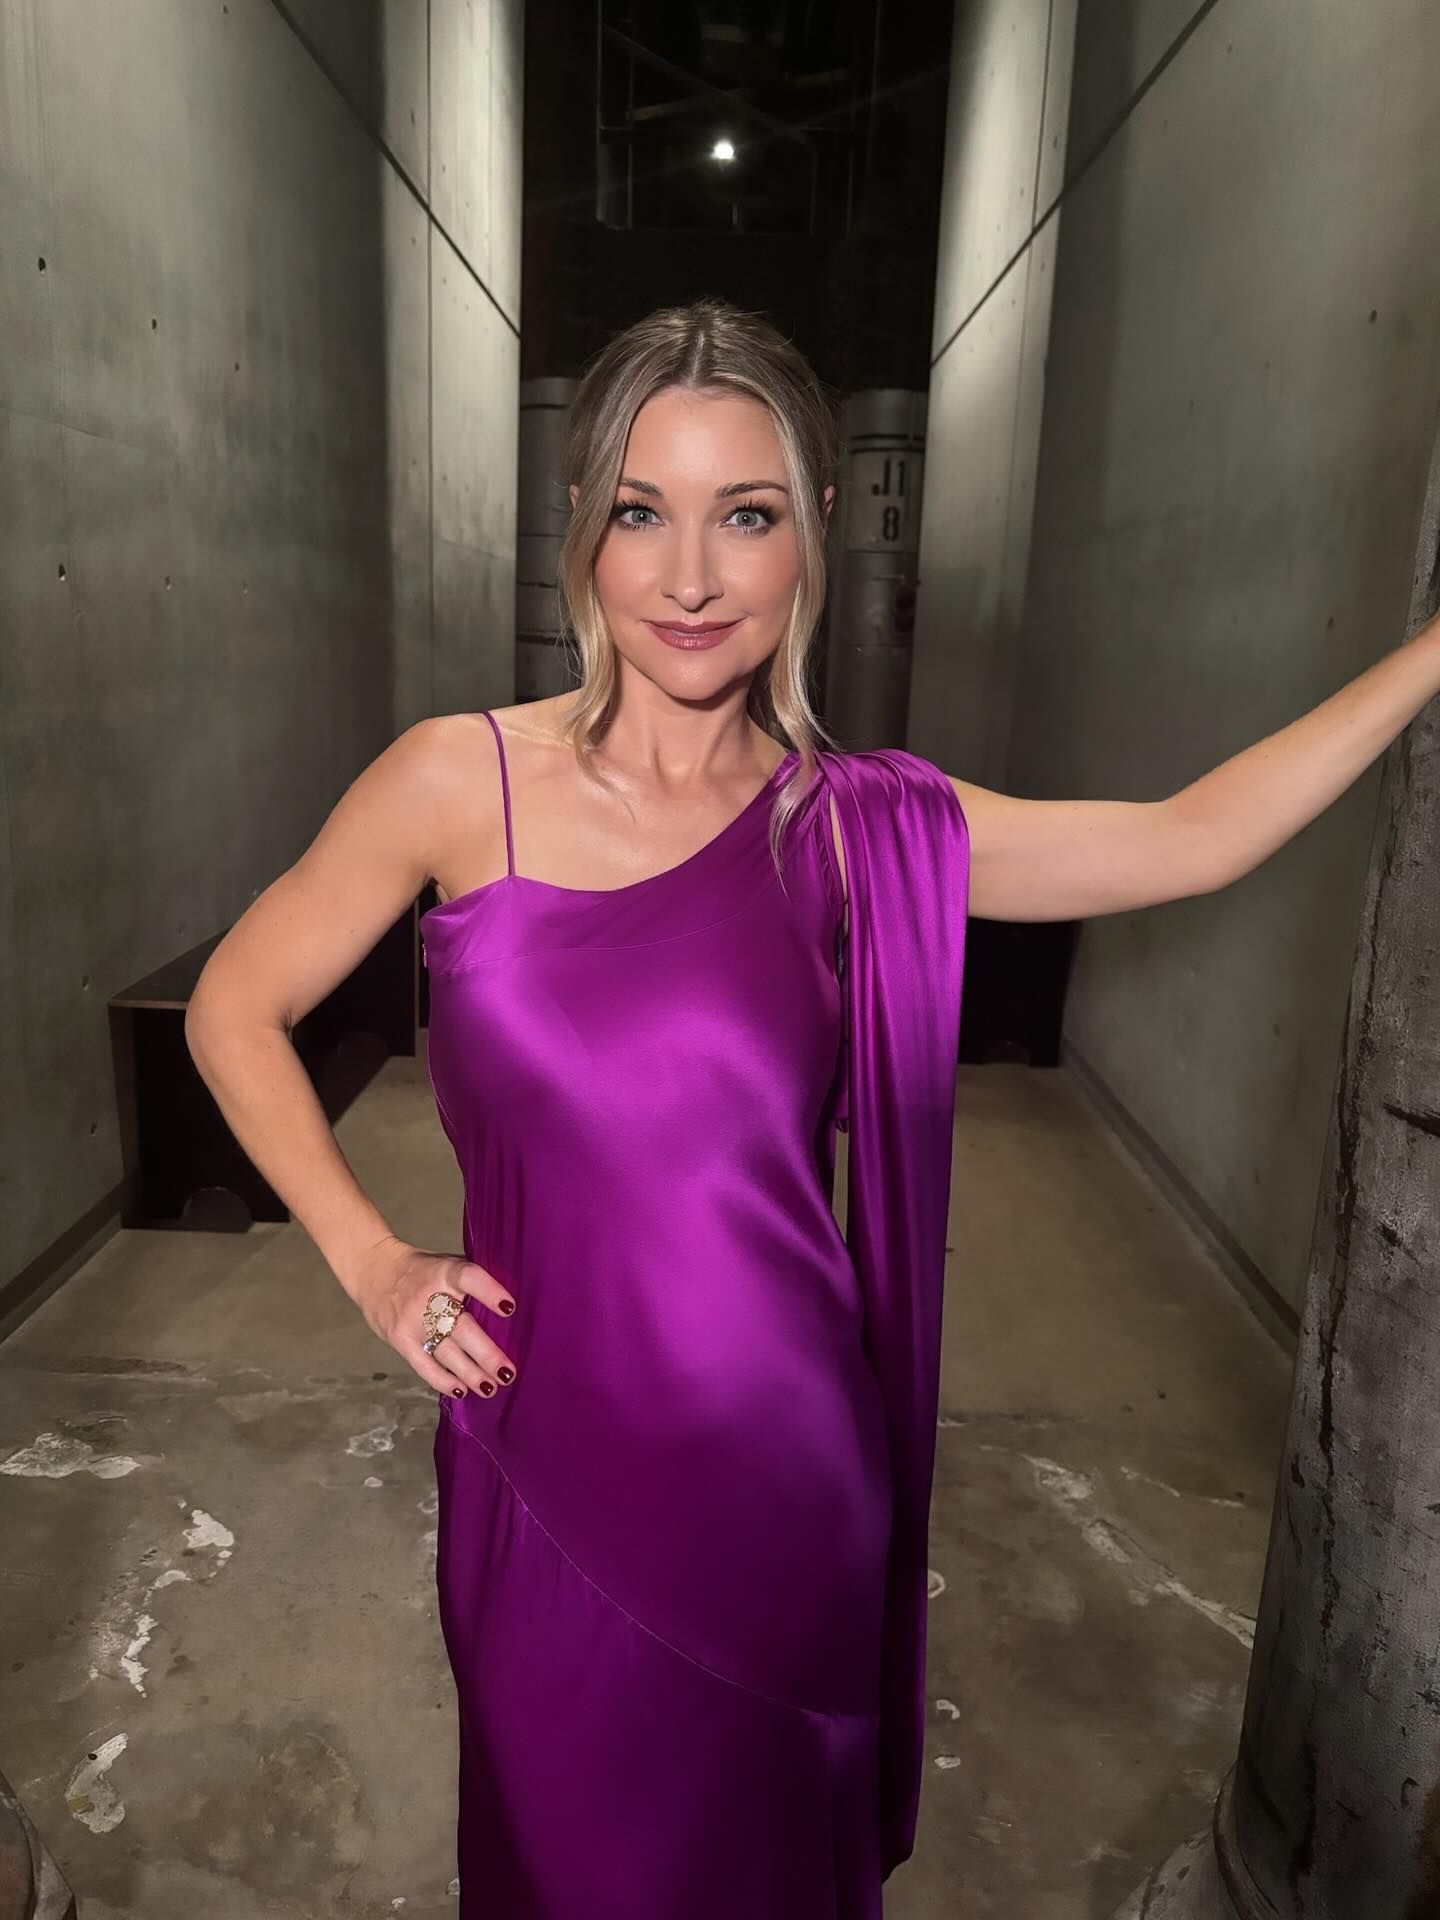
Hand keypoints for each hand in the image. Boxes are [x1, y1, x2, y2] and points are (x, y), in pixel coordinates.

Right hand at [349, 1236, 518, 1400]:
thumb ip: (470, 1284)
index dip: (490, 1292)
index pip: (469, 1278)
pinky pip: (423, 1365)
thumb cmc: (424, 1271)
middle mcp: (429, 1297)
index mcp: (445, 1272)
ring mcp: (413, 1322)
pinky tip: (461, 1390)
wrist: (375, 1272)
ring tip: (490, 1387)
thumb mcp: (447, 1265)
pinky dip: (442, 1380)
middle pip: (462, 1328)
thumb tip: (508, 1313)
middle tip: (508, 1372)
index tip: (510, 1308)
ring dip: (470, 1373)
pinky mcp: (400, 1340)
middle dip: (487, 1354)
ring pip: (446, 1352)